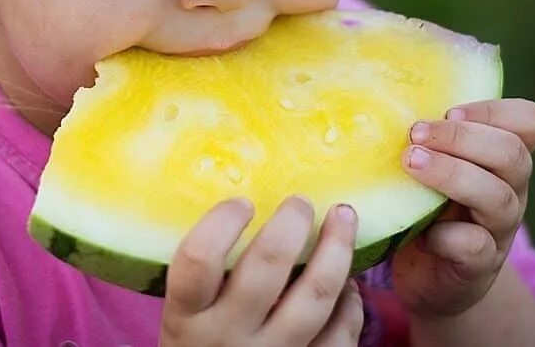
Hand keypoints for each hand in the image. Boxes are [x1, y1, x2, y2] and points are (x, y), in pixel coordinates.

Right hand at [160, 196, 363, 345]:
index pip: (199, 259)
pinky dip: (350, 303)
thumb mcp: (184, 319)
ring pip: (314, 297)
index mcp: (186, 317)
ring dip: (335, 251)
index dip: (223, 222)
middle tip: (301, 202)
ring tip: (343, 217)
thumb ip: (205, 279)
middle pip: (266, 269)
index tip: (243, 202)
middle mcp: (227, 337)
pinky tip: (347, 282)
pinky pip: (339, 335)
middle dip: (291, 224)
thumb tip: (245, 206)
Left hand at [392, 98, 534, 317]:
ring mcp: (498, 230)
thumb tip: (375, 92)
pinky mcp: (479, 265)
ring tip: (410, 162)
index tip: (449, 109)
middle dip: (462, 138)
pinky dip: (445, 235)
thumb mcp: (434, 165)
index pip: (528, 122)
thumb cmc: (427, 207)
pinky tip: (419, 232)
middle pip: (513, 154)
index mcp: (501, 159)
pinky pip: (475, 245)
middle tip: (416, 134)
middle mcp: (509, 190)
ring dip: (452, 174)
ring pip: (499, 197)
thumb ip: (426, 136)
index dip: (494, 110)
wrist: (431, 275)